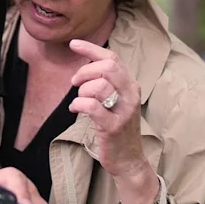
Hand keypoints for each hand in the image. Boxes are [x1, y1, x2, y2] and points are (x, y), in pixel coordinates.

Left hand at [67, 39, 150, 179]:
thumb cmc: (117, 128)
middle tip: (74, 82)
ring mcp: (124, 111)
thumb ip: (106, 83)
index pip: (112, 58)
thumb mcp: (116, 102)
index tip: (73, 44)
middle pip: (108, 67)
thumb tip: (85, 65)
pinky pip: (92, 107)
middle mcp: (131, 95)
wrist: (129, 160)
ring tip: (79, 101)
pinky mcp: (113, 127)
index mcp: (130, 85)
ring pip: (99, 85)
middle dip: (85, 71)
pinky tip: (75, 109)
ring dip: (82, 91)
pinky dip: (79, 104)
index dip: (91, 49)